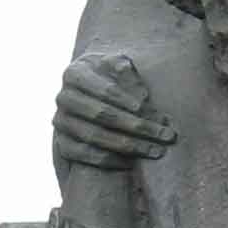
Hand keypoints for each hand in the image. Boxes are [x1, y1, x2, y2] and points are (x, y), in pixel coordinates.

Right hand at [53, 51, 176, 169]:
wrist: (88, 95)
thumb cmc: (108, 77)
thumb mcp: (116, 65)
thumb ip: (124, 68)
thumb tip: (130, 74)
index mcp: (75, 73)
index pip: (106, 90)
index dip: (131, 102)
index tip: (157, 114)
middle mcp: (63, 97)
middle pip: (102, 114)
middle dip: (138, 127)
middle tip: (167, 136)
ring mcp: (60, 122)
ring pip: (95, 137)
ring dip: (130, 146)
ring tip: (156, 151)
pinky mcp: (62, 143)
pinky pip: (84, 155)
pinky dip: (109, 160)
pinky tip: (132, 162)